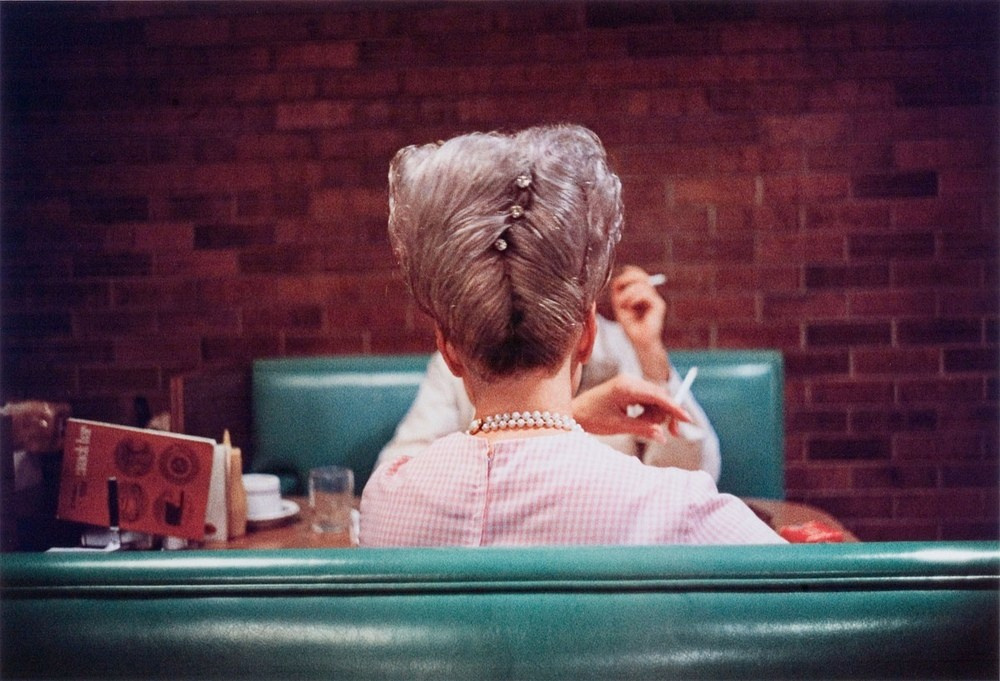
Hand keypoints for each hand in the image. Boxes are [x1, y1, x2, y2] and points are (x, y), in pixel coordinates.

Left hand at [572, 374, 690, 444]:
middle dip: (667, 416)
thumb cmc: (592, 419)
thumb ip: (643, 429)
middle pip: (660, 397)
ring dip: (656, 416)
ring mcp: (630, 383)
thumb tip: (663, 437)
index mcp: (627, 387)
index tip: (688, 420)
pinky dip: (649, 412)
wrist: (574, 412)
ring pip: (656, 400)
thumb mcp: (619, 426)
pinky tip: (639, 421)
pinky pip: (648, 400)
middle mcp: (630, 381)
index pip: (658, 396)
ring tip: (643, 428)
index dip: (675, 408)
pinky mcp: (629, 389)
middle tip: (672, 435)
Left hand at [610, 266, 668, 380]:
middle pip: (640, 274)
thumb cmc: (630, 324)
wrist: (639, 340)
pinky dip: (634, 298)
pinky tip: (630, 306)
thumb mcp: (620, 303)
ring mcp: (655, 298)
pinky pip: (645, 293)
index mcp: (640, 291)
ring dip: (627, 293)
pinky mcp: (659, 304)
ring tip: (623, 304)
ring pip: (641, 284)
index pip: (636, 273)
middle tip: (619, 291)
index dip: (627, 273)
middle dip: (627, 279)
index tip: (617, 285)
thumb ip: (619, 289)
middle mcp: (650, 293)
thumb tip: (620, 275)